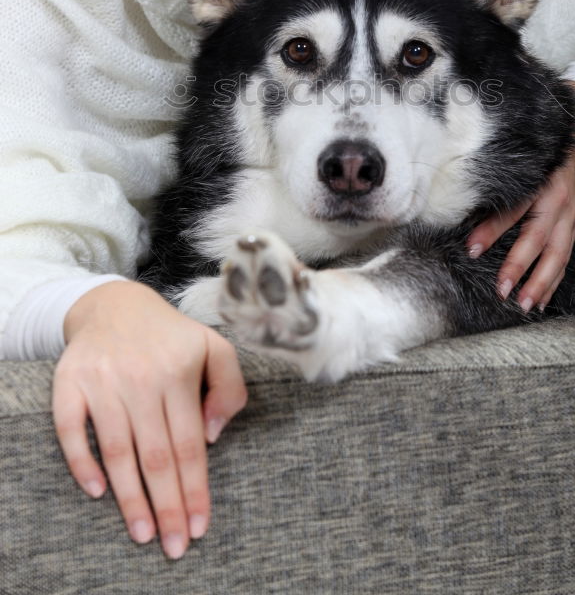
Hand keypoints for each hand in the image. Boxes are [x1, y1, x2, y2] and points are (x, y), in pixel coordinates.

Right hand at [52, 281, 246, 558]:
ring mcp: (103, 380)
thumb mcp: (213, 347)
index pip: (190, 444)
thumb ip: (230, 386)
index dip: (195, 489)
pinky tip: (98, 491)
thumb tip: (211, 436)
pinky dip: (82, 462)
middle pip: (156, 455)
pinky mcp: (69, 382)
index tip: (199, 525)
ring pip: (119, 450)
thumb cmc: (170, 337)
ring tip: (143, 533)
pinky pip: (71, 430)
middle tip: (174, 545)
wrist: (114, 303)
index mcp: (180, 371)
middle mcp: (142, 377)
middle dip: (167, 505)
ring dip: (130, 498)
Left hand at [466, 82, 574, 311]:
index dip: (492, 232)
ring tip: (524, 305)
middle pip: (540, 239)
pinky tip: (541, 301)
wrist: (565, 154)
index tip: (471, 250)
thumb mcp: (514, 175)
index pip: (513, 212)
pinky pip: (565, 261)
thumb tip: (466, 223)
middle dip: (521, 268)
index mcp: (540, 185)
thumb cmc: (532, 165)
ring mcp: (570, 219)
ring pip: (558, 256)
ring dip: (541, 283)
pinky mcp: (574, 230)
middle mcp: (559, 203)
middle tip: (502, 291)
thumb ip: (494, 195)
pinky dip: (553, 282)